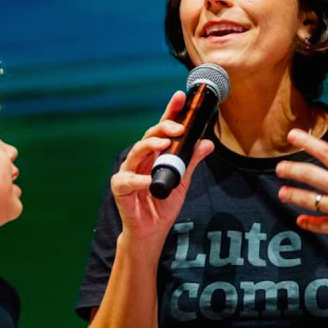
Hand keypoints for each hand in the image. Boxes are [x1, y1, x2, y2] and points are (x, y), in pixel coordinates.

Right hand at [111, 91, 213, 243]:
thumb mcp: (183, 180)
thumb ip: (191, 161)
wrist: (152, 230)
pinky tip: (149, 180)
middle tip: (178, 127)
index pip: (162, 129)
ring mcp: (128, 172)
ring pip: (136, 152)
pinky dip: (139, 180)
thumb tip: (207, 143)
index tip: (180, 97)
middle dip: (163, 128)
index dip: (170, 112)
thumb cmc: (163, 204)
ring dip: (150, 146)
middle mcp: (140, 159)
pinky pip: (128, 181)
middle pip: (149, 136)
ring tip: (164, 144)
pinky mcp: (120, 188)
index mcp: (154, 154)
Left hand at [276, 129, 327, 249]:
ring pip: (311, 201)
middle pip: (312, 176)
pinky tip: (300, 221)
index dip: (309, 143)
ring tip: (282, 193)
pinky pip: (320, 225)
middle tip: (279, 168)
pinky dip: (310, 224)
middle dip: (293, 170)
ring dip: (294, 196)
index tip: (293, 135)